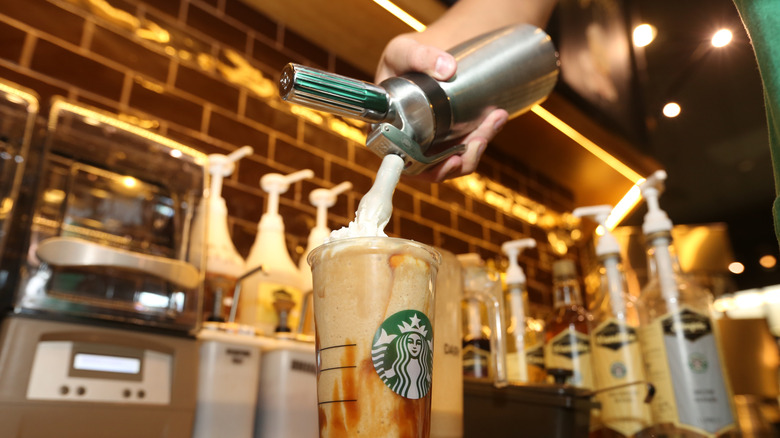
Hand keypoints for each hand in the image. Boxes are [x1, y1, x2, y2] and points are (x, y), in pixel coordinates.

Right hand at [375, 34, 508, 182]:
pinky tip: (496, 118)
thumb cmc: (403, 58)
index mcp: (387, 132)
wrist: (424, 55)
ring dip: (477, 147)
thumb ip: (420, 56)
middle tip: (480, 138)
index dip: (427, 169)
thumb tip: (448, 68)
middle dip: (462, 159)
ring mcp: (430, 144)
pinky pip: (465, 149)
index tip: (452, 160)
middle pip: (434, 168)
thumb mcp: (404, 50)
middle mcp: (408, 144)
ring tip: (494, 121)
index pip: (403, 163)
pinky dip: (483, 136)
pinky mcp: (448, 139)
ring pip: (454, 161)